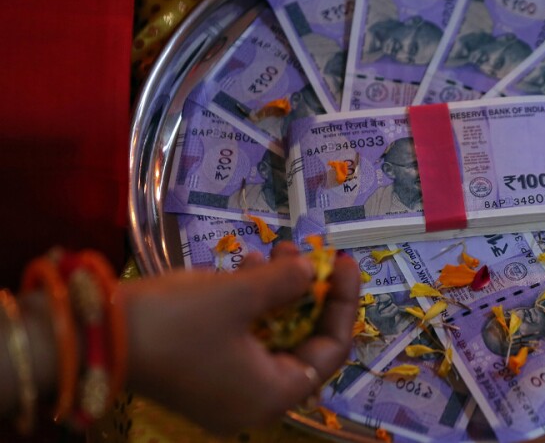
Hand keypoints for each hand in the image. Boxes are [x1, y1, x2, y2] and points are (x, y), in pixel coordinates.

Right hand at [122, 242, 359, 433]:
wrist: (93, 336)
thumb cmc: (175, 321)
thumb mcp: (238, 296)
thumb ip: (286, 283)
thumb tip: (311, 271)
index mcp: (272, 395)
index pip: (330, 351)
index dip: (342, 304)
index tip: (344, 263)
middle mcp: (255, 400)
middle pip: (303, 344)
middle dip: (309, 294)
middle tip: (310, 254)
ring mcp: (228, 390)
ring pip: (274, 338)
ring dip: (280, 293)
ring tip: (278, 250)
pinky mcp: (206, 373)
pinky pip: (246, 340)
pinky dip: (253, 306)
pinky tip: (250, 268)